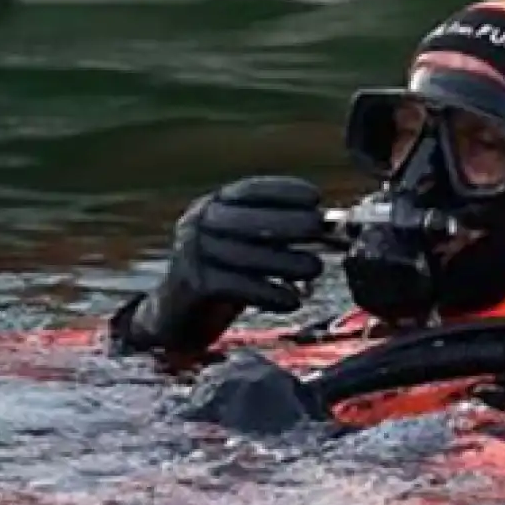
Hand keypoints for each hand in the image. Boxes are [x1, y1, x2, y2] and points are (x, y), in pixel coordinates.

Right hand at [118, 176, 326, 355]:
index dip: (283, 191)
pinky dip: (269, 293)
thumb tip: (327, 228)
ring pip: (244, 254)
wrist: (176, 314)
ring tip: (314, 268)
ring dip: (286, 261)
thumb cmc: (225, 274)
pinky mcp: (193, 286)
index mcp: (212, 205)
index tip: (314, 197)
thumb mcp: (246, 244)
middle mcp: (197, 223)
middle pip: (247, 220)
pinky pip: (237, 286)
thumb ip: (277, 232)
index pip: (248, 191)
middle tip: (318, 231)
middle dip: (288, 223)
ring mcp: (191, 254)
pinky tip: (292, 299)